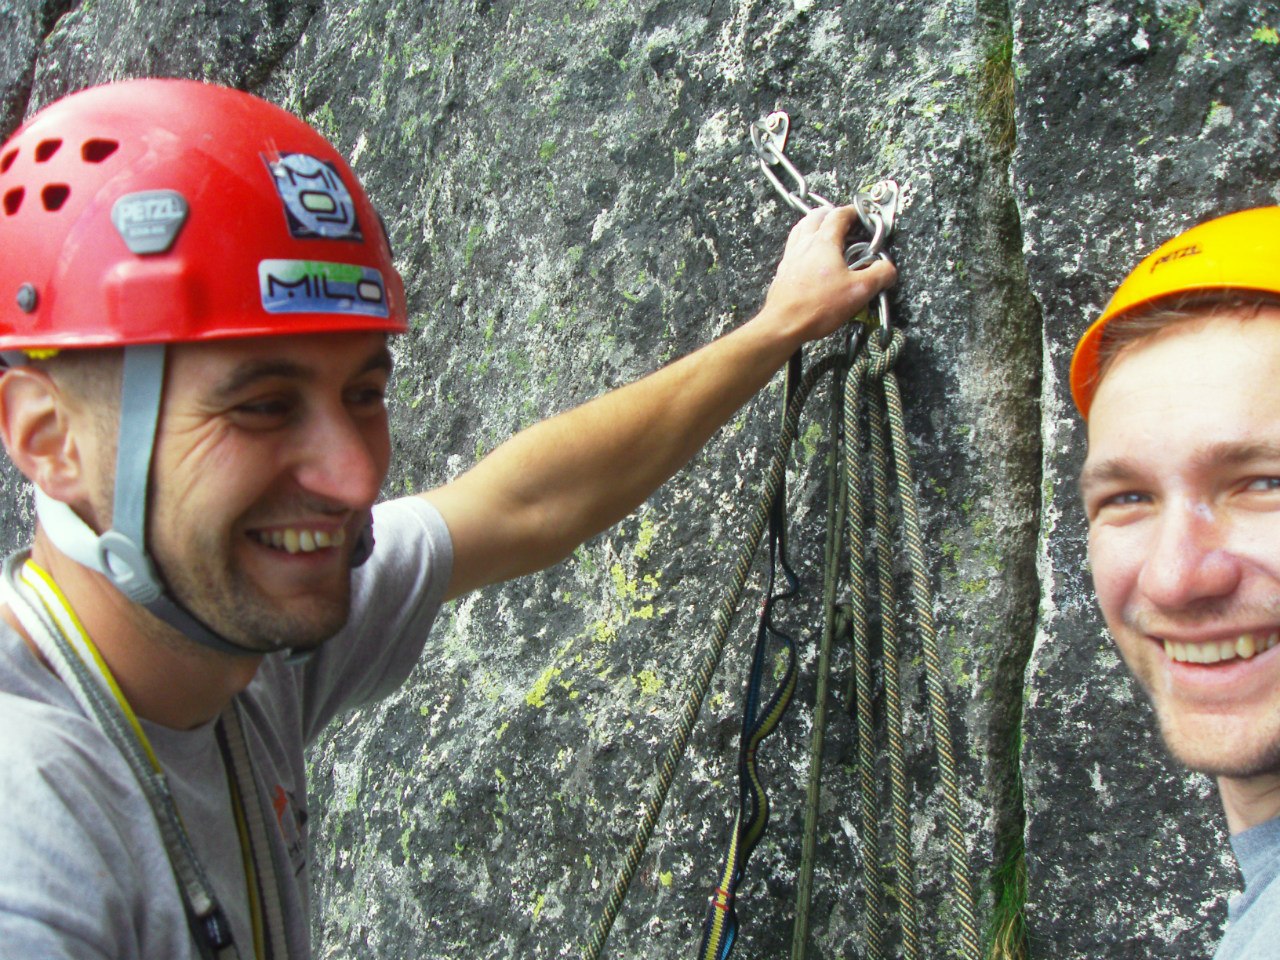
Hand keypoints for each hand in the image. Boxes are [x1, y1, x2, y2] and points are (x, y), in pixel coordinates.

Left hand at [759, 205, 897, 344]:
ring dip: (814, 226)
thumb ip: (880, 275)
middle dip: (831, 214)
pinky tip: (810, 259)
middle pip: (816, 216)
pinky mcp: (783, 271)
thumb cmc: (817, 307)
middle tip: (844, 223)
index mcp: (824, 242)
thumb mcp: (859, 291)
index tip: (862, 215)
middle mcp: (804, 244)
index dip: (853, 211)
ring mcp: (790, 256)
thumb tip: (889, 269)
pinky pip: (793, 247)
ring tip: (826, 235)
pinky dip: (803, 244)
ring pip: (801, 229)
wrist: (783, 325)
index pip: (839, 215)